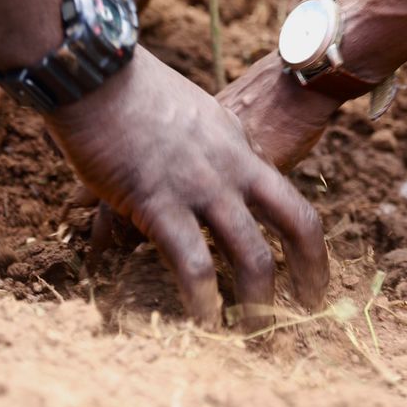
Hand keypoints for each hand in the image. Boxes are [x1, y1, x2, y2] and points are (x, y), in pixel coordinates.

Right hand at [44, 47, 328, 325]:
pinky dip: (203, 300)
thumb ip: (198, 141)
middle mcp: (231, 165)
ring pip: (251, 255)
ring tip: (259, 338)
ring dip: (260, 304)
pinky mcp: (158, 201)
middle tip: (312, 309)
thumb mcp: (185, 109)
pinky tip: (205, 325)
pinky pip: (192, 262)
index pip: (285, 196)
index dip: (303, 238)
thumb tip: (191, 168)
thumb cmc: (127, 86)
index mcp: (237, 142)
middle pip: (296, 223)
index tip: (307, 270)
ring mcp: (200, 185)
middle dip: (311, 271)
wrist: (95, 68)